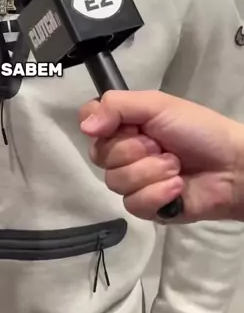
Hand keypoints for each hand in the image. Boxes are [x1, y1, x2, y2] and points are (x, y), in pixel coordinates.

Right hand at [79, 91, 243, 222]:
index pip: (87, 122)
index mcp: (125, 123)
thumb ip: (117, 106)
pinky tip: (177, 188)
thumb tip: (84, 126)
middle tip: (161, 146)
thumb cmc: (197, 129)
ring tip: (175, 167)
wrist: (233, 166)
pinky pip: (133, 204)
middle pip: (100, 155)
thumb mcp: (157, 105)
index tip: (122, 126)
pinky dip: (158, 194)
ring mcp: (134, 181)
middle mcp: (124, 151)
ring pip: (115, 181)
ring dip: (150, 172)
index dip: (99, 126)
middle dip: (135, 151)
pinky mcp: (147, 208)